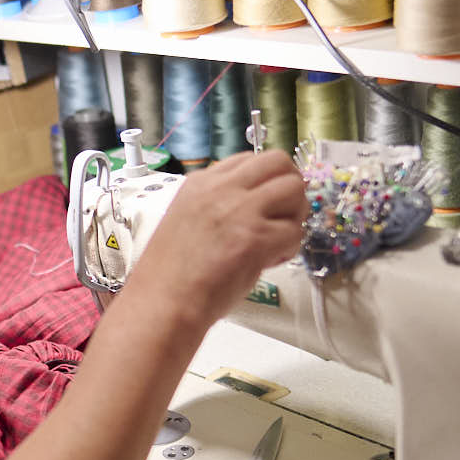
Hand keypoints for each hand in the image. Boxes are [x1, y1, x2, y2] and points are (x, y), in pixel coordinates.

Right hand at [128, 152, 305, 326]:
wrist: (164, 301)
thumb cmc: (170, 273)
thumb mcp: (186, 218)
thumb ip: (217, 204)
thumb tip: (252, 206)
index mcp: (201, 183)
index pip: (249, 159)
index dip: (265, 180)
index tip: (263, 203)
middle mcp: (221, 189)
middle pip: (278, 162)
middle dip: (289, 187)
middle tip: (282, 214)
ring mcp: (240, 210)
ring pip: (294, 189)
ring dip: (294, 214)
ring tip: (277, 239)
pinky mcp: (256, 237)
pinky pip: (295, 231)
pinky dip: (289, 248)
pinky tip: (270, 260)